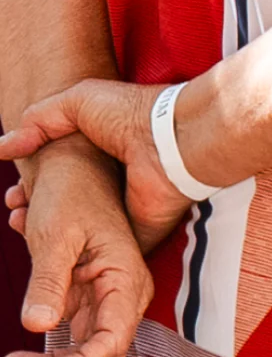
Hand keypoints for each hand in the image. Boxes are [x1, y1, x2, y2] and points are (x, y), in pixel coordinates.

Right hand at [1, 76, 193, 245]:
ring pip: (80, 233)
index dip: (34, 185)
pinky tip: (46, 249)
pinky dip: (76, 256)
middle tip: (14, 209)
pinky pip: (103, 254)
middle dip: (35, 210)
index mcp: (105, 153)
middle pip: (67, 206)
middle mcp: (115, 183)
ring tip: (20, 225)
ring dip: (48, 234)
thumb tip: (5, 147)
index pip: (62, 176)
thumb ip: (39, 120)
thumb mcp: (77, 101)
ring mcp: (126, 211)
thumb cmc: (133, 114)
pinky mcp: (137, 234)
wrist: (171, 139)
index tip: (14, 193)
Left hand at [3, 136, 149, 356]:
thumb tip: (38, 326)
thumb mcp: (55, 235)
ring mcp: (104, 301)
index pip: (111, 343)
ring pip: (85, 356)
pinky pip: (71, 343)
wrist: (73, 165)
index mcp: (126, 281)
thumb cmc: (71, 194)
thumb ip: (49, 282)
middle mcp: (122, 297)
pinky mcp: (85, 301)